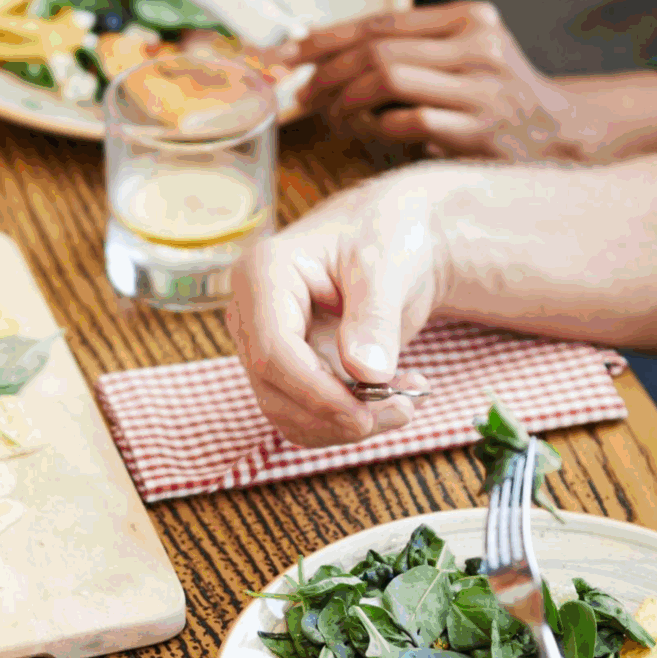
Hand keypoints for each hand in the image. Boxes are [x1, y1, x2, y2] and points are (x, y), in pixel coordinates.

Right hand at [224, 167, 468, 446]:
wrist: (388, 236)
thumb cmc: (381, 232)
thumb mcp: (386, 264)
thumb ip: (374, 318)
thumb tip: (367, 374)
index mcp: (262, 274)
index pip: (272, 352)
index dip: (317, 393)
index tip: (368, 414)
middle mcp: (251, 313)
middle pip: (275, 390)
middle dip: (338, 415)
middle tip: (404, 408)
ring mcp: (264, 344)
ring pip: (287, 413)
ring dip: (346, 425)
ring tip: (405, 401)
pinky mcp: (286, 369)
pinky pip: (304, 415)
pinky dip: (346, 421)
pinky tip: (389, 399)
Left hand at [285, 3, 594, 162]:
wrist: (564, 135)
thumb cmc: (498, 100)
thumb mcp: (464, 57)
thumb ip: (411, 51)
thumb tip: (325, 56)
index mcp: (466, 19)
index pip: (380, 21)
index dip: (324, 37)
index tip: (284, 53)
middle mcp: (476, 44)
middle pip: (376, 48)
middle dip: (325, 72)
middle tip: (301, 95)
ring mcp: (479, 86)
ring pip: (385, 78)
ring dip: (345, 99)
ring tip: (331, 116)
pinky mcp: (478, 128)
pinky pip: (406, 121)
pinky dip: (376, 128)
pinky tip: (368, 134)